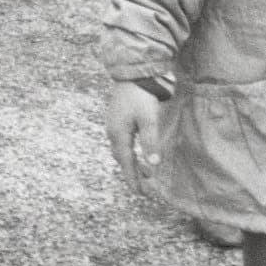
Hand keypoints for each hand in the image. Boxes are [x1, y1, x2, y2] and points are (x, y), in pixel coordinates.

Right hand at [103, 80, 164, 194]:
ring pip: (120, 148)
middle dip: (130, 172)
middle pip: (121, 157)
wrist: (132, 72)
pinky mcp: (116, 116)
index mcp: (119, 134)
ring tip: (142, 170)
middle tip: (141, 185)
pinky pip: (120, 139)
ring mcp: (113, 123)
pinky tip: (135, 148)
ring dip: (129, 160)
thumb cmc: (141, 95)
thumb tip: (153, 165)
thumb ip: (150, 142)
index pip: (126, 162)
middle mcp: (112, 130)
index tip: (138, 193)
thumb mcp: (148, 119)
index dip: (132, 178)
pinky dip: (128, 149)